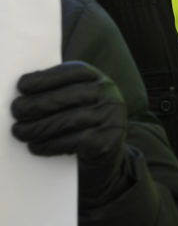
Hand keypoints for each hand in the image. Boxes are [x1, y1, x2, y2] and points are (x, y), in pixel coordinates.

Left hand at [11, 61, 128, 202]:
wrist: (106, 153)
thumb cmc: (83, 124)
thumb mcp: (78, 102)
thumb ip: (59, 93)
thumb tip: (26, 95)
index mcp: (100, 80)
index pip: (74, 72)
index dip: (47, 77)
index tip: (23, 85)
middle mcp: (109, 95)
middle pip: (69, 96)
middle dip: (37, 103)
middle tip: (17, 110)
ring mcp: (111, 118)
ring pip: (68, 120)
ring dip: (38, 127)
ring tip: (20, 131)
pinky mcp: (106, 141)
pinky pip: (72, 142)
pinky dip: (49, 145)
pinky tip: (35, 146)